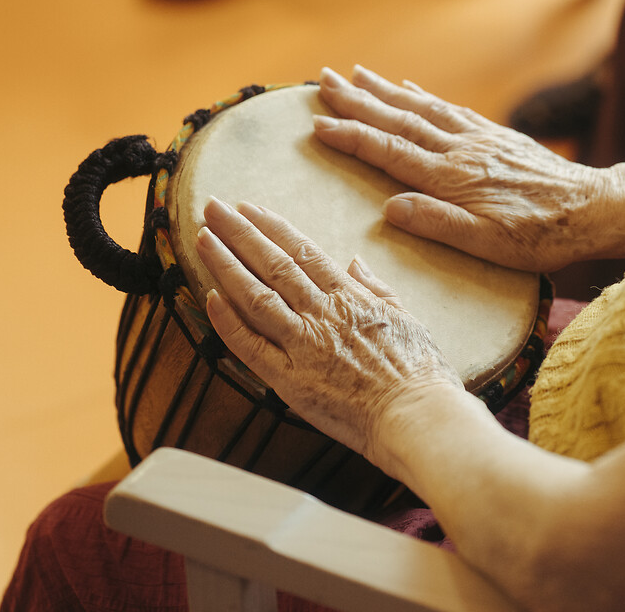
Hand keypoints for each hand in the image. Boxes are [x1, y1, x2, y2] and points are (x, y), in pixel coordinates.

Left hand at [196, 197, 461, 464]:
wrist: (417, 415)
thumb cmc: (420, 373)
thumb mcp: (405, 317)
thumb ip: (376, 287)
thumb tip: (355, 261)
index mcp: (350, 297)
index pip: (303, 251)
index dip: (272, 227)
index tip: (249, 209)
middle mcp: (323, 313)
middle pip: (274, 264)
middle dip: (240, 233)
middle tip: (213, 208)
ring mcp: (304, 345)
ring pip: (256, 296)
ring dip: (227, 265)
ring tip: (204, 238)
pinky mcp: (291, 380)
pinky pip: (251, 346)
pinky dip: (228, 321)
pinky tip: (210, 297)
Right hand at [313, 66, 614, 272]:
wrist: (592, 209)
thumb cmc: (540, 236)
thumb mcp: (488, 244)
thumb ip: (438, 224)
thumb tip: (390, 208)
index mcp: (452, 179)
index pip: (389, 151)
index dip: (352, 136)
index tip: (317, 123)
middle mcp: (461, 150)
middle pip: (399, 119)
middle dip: (358, 100)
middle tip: (322, 79)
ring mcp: (480, 139)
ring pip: (423, 108)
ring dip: (386, 91)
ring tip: (356, 74)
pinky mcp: (497, 137)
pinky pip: (451, 110)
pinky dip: (425, 96)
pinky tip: (412, 88)